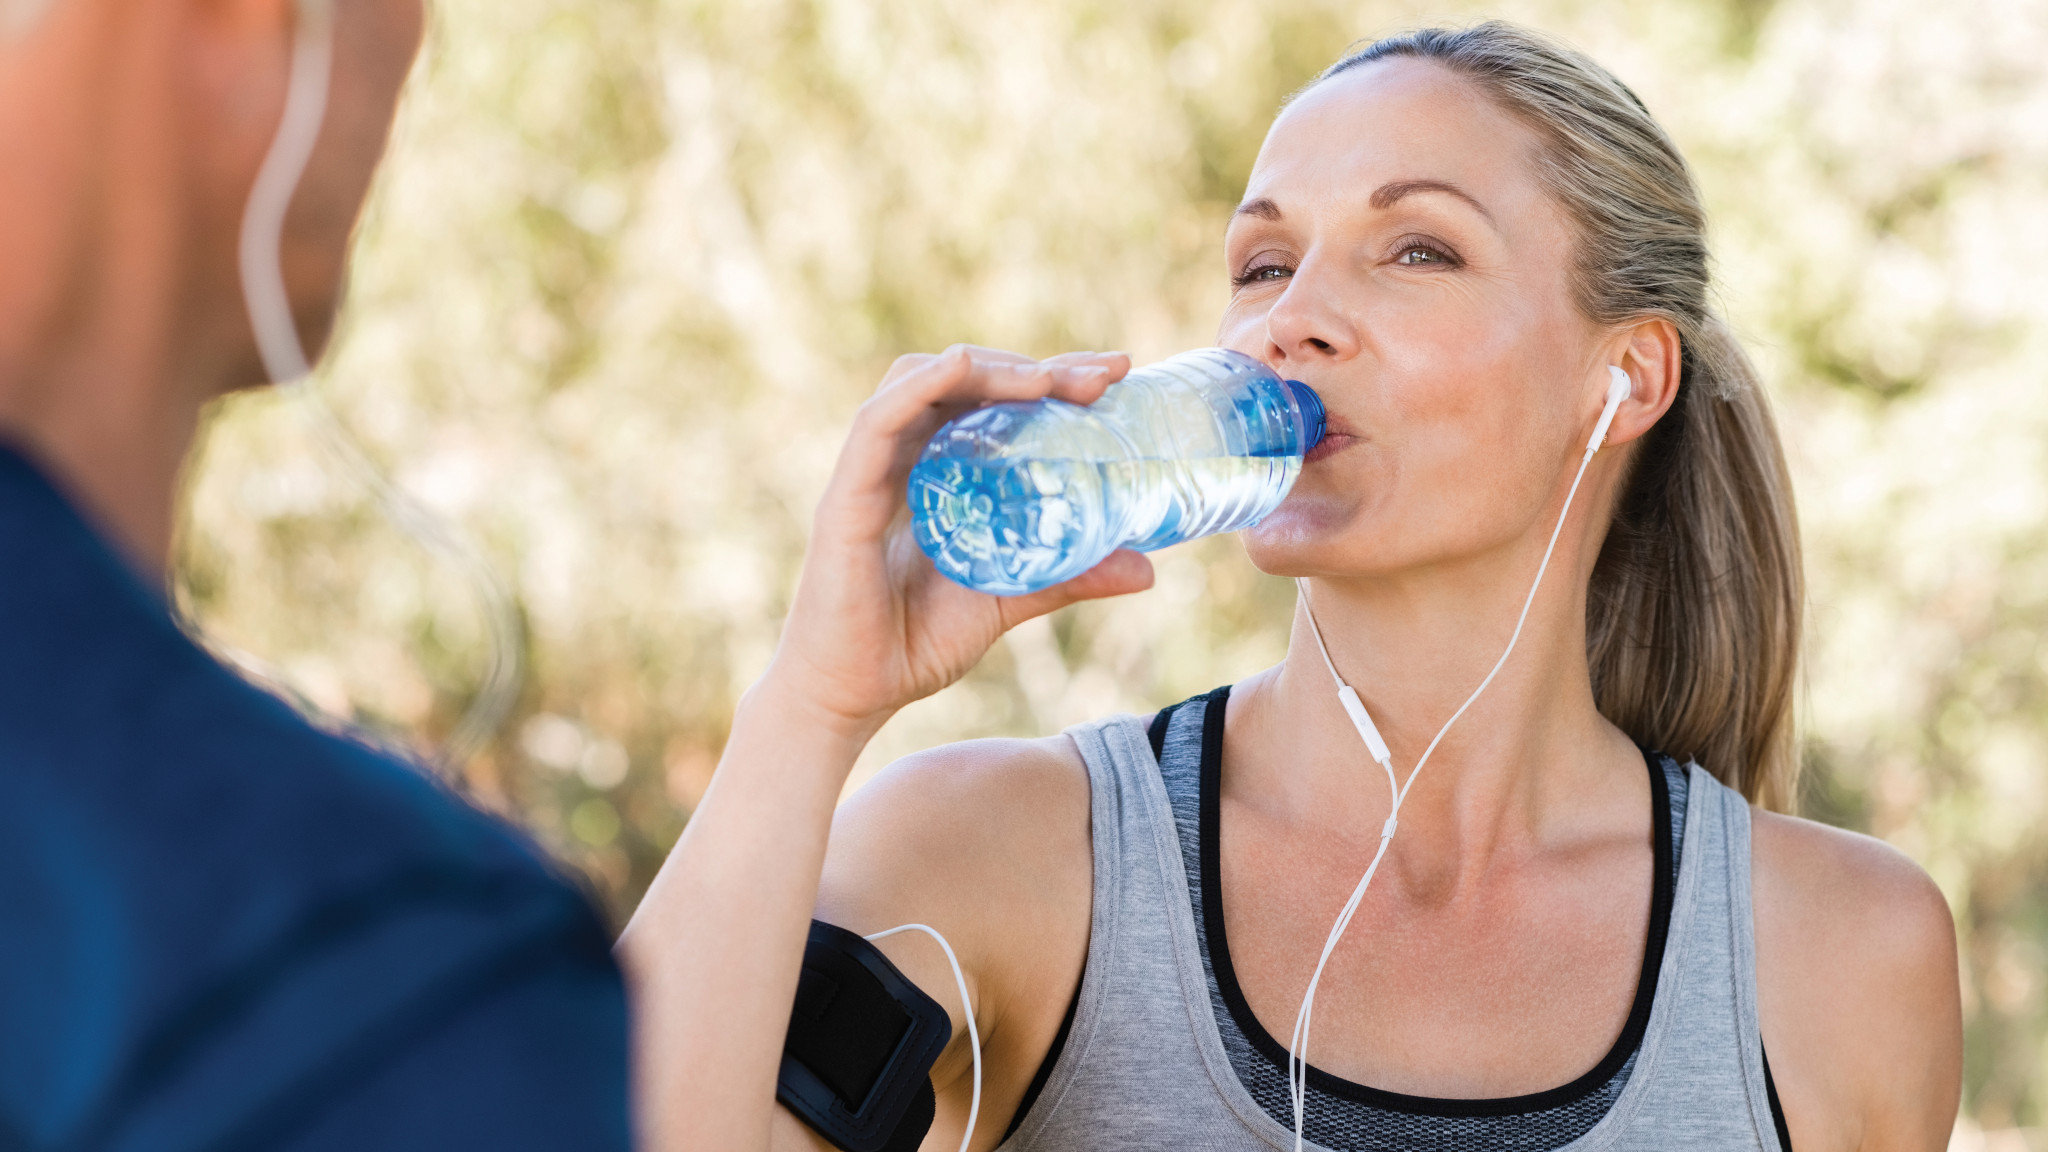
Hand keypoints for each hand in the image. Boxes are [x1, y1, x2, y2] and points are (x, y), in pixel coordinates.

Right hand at [764, 345, 1154, 740]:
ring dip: (986, 368)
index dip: (1049, 379)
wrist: (850, 697)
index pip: (990, 401)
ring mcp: (869, 472)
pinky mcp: (844, 498)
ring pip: (920, 383)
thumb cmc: (912, 644)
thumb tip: (1147, 570)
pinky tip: (960, 367)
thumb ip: (1066, 577)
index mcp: (934, 472)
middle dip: (1032, 368)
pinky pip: (876, 424)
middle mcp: (900, 459)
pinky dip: (918, 388)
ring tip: (1045, 380)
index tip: (1115, 373)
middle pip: (961, 381)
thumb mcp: (1007, 598)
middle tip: (1101, 377)